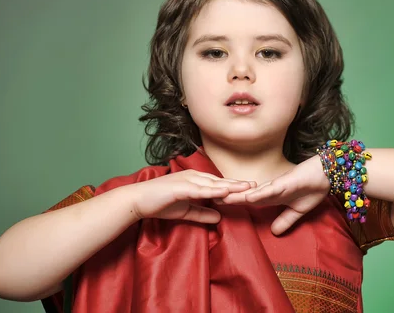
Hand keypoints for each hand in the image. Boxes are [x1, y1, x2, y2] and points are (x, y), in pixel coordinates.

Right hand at [130, 169, 254, 223]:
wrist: (137, 201)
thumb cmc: (159, 204)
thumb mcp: (185, 211)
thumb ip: (202, 213)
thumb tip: (219, 216)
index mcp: (195, 181)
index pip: (218, 184)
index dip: (234, 187)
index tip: (250, 189)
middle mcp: (193, 177)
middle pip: (220, 181)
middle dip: (238, 184)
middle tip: (256, 185)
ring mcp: (187, 180)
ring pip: (213, 184)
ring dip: (231, 186)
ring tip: (247, 187)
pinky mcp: (180, 187)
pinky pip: (200, 189)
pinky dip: (213, 190)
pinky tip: (225, 192)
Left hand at [219, 155, 328, 234]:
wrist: (327, 175)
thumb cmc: (313, 189)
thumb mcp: (298, 211)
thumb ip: (285, 220)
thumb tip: (274, 233)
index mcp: (272, 196)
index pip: (249, 201)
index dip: (234, 202)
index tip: (217, 204)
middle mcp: (271, 189)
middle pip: (246, 195)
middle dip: (229, 197)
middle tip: (210, 198)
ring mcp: (277, 185)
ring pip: (254, 191)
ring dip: (238, 195)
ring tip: (222, 197)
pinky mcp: (285, 182)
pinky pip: (270, 189)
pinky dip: (259, 193)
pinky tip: (248, 197)